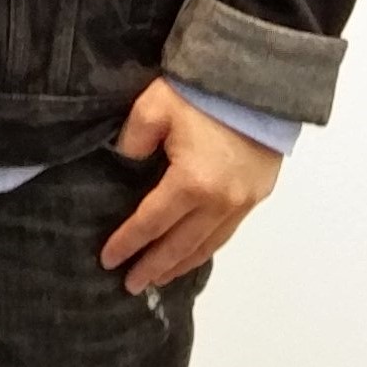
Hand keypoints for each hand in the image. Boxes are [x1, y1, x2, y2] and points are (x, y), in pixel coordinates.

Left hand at [100, 77, 282, 292]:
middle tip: (132, 285)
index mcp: (191, 184)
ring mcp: (243, 202)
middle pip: (180, 245)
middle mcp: (220, 202)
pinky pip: (227, 232)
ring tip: (160, 277)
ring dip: (181, 264)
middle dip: (154, 267)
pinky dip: (206, 248)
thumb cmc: (200, 93)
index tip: (108, 260)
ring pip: (208, 245)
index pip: (151, 223)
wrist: (256, 82)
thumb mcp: (151, 108)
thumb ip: (132, 141)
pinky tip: (193, 252)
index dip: (128, 243)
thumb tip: (127, 162)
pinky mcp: (258, 195)